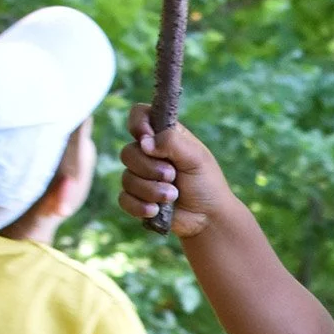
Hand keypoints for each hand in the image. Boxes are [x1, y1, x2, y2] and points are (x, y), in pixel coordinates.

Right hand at [120, 115, 236, 238]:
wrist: (208, 218)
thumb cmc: (206, 183)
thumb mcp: (196, 157)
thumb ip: (172, 142)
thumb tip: (144, 142)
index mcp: (163, 136)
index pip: (139, 115)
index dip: (137, 124)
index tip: (146, 138)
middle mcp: (149, 154)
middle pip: (128, 153)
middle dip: (150, 168)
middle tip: (173, 176)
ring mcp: (141, 177)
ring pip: (126, 179)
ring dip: (151, 190)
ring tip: (173, 196)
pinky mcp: (137, 199)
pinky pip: (124, 199)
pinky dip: (140, 206)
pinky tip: (156, 210)